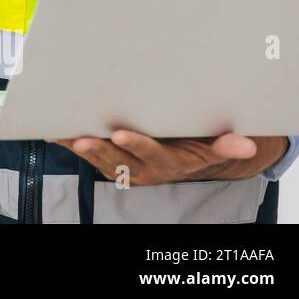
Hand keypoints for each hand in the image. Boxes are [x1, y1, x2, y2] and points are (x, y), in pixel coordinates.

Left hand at [49, 130, 286, 184]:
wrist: (185, 157)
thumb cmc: (196, 145)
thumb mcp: (214, 146)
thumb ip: (225, 145)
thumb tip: (246, 145)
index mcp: (168, 162)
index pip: (151, 155)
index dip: (137, 146)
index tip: (122, 135)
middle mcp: (142, 168)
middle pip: (117, 160)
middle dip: (98, 149)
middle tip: (82, 138)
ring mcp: (123, 166)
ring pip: (98, 158)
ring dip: (79, 147)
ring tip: (60, 134)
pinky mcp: (109, 162)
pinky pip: (87, 153)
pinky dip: (68, 142)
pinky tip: (52, 131)